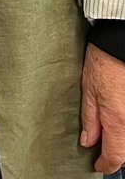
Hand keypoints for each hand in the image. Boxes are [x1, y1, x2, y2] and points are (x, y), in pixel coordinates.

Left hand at [81, 43, 124, 173]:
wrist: (120, 44)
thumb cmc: (102, 63)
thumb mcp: (88, 91)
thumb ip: (90, 120)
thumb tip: (88, 142)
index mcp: (117, 122)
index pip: (115, 157)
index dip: (105, 165)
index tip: (97, 165)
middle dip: (115, 154)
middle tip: (99, 149)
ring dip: (122, 142)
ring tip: (108, 134)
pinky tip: (117, 123)